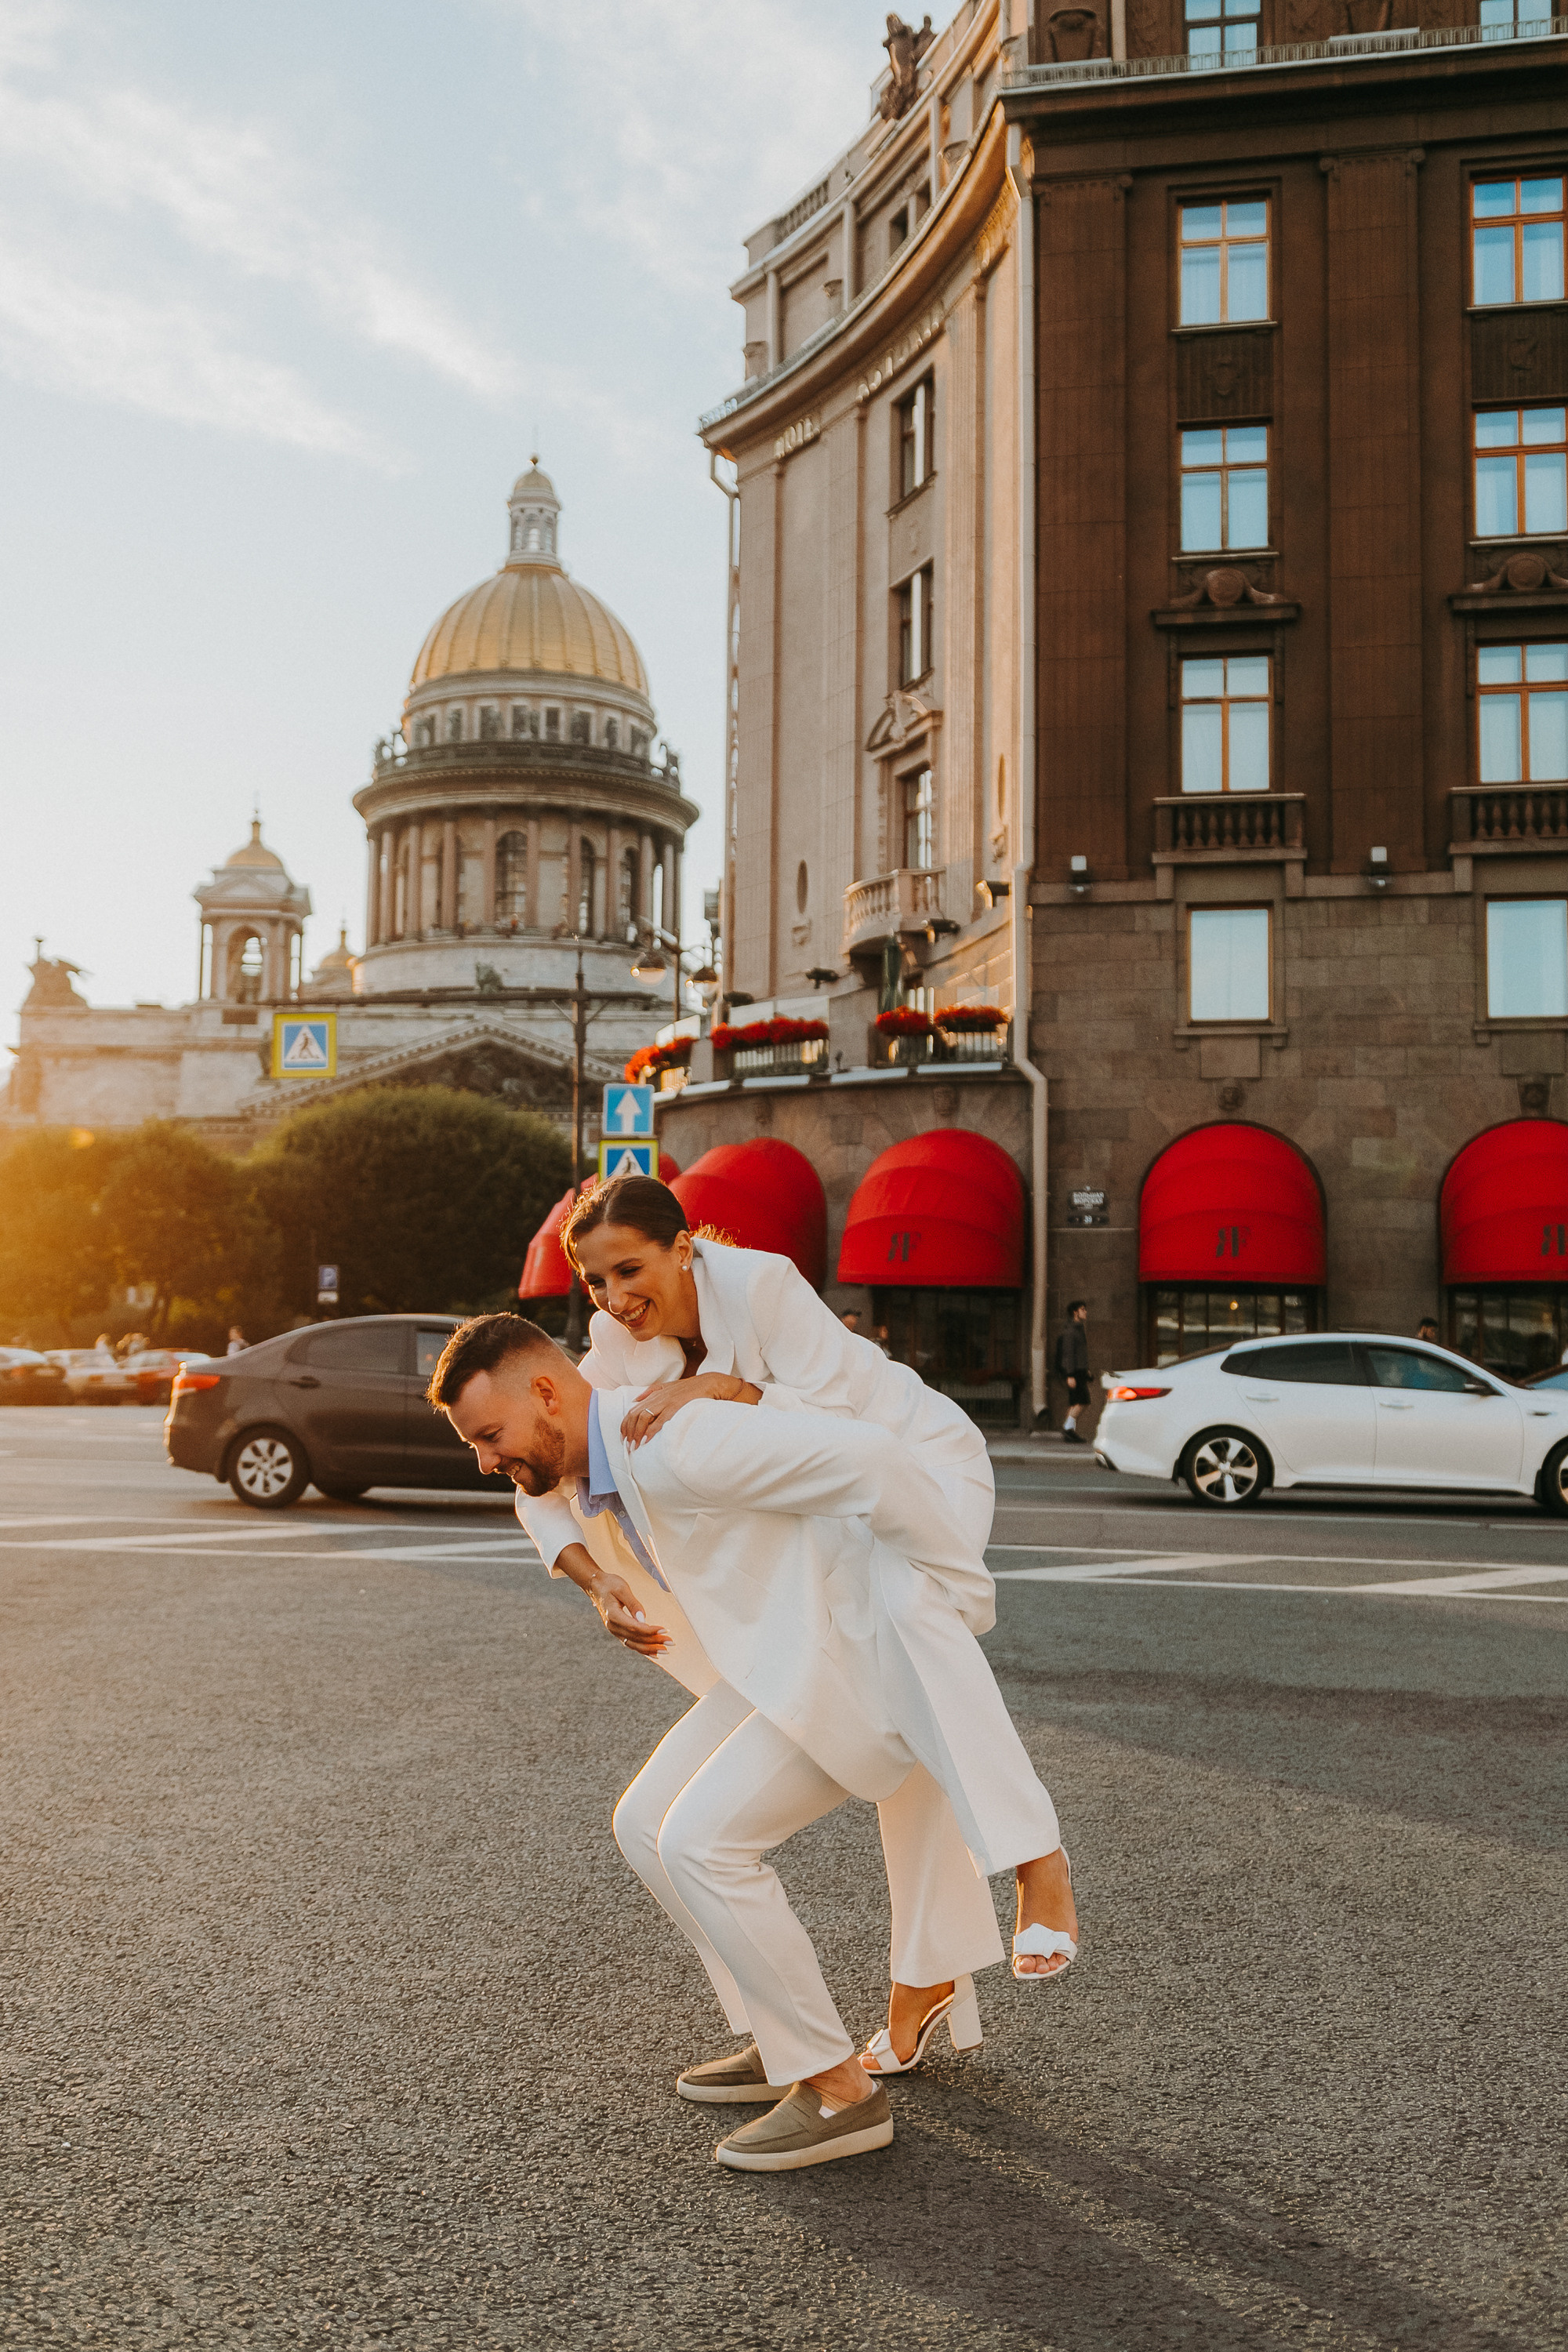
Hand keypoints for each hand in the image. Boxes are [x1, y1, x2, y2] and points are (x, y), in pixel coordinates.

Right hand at [587, 1570, 670, 1657]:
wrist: (595, 1586)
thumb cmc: (609, 1584)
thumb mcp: (622, 1589)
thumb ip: (633, 1603)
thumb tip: (643, 1618)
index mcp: (613, 1615)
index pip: (634, 1627)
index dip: (650, 1631)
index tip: (664, 1630)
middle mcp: (613, 1627)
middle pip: (636, 1638)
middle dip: (654, 1642)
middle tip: (671, 1642)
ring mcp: (614, 1631)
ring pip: (634, 1644)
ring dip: (650, 1648)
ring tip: (666, 1650)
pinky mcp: (618, 1631)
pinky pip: (631, 1643)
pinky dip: (642, 1649)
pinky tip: (653, 1653)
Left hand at [621, 1373, 761, 1447]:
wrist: (709, 1383)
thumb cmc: (690, 1388)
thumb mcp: (668, 1386)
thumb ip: (651, 1391)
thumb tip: (635, 1399)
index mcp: (654, 1394)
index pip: (632, 1410)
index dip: (625, 1424)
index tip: (624, 1437)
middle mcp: (657, 1397)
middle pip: (634, 1415)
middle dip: (629, 1432)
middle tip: (628, 1445)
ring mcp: (666, 1402)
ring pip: (643, 1417)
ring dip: (637, 1433)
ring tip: (636, 1446)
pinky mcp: (675, 1407)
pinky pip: (659, 1420)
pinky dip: (651, 1431)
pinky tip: (646, 1440)